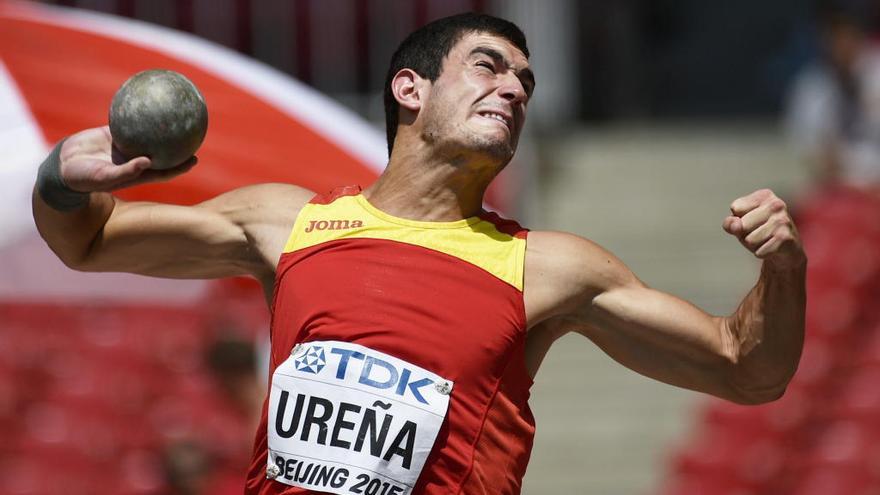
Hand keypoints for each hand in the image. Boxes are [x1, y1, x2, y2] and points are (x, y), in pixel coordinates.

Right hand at [60, 126, 196, 192]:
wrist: (62, 166)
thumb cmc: (83, 178)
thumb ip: (127, 172)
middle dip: (177, 145)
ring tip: (174, 113)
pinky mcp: (111, 134)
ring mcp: (124, 146)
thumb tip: (148, 162)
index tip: (195, 159)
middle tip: (193, 133)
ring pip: (146, 134)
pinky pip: (127, 122)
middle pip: (162, 152)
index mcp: (137, 173)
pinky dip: (135, 114)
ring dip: (160, 126)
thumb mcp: (105, 178)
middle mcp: (135, 160)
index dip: (181, 166)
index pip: (165, 170)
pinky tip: (143, 102)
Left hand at [723, 189, 805, 269]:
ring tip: (766, 241)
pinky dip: (762, 253)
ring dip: (754, 246)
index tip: (752, 221)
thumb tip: (735, 226)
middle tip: (760, 234)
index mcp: (765, 196)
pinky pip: (759, 252)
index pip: (736, 208)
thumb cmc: (759, 233)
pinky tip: (772, 249)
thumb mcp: (740, 225)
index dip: (738, 220)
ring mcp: (783, 221)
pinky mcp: (786, 238)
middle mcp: (776, 205)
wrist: (787, 251)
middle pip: (742, 225)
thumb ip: (730, 223)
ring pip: (750, 240)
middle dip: (745, 235)